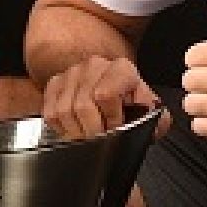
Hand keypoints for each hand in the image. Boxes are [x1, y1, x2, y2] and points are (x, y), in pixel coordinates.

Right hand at [41, 55, 161, 139]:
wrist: (112, 89)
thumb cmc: (130, 102)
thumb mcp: (147, 110)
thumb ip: (156, 119)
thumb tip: (153, 126)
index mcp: (121, 69)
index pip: (106, 94)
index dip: (110, 119)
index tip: (115, 129)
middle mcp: (94, 65)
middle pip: (82, 106)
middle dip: (92, 130)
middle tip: (100, 140)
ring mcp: (72, 73)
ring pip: (63, 111)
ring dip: (76, 131)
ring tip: (88, 135)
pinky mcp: (55, 83)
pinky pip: (50, 113)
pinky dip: (62, 127)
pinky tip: (75, 128)